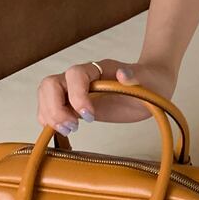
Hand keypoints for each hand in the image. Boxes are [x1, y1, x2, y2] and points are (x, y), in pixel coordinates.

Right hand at [36, 59, 177, 135]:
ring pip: (46, 96)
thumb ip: (135, 76)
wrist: (152, 85)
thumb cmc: (150, 80)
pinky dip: (50, 121)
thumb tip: (123, 74)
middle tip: (73, 127)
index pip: (74, 75)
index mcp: (98, 69)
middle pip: (50, 84)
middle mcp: (82, 78)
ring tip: (69, 130)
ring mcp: (75, 91)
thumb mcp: (148, 79)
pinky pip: (50, 109)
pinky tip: (64, 131)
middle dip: (55, 107)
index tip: (91, 116)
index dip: (77, 96)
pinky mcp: (74, 105)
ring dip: (50, 115)